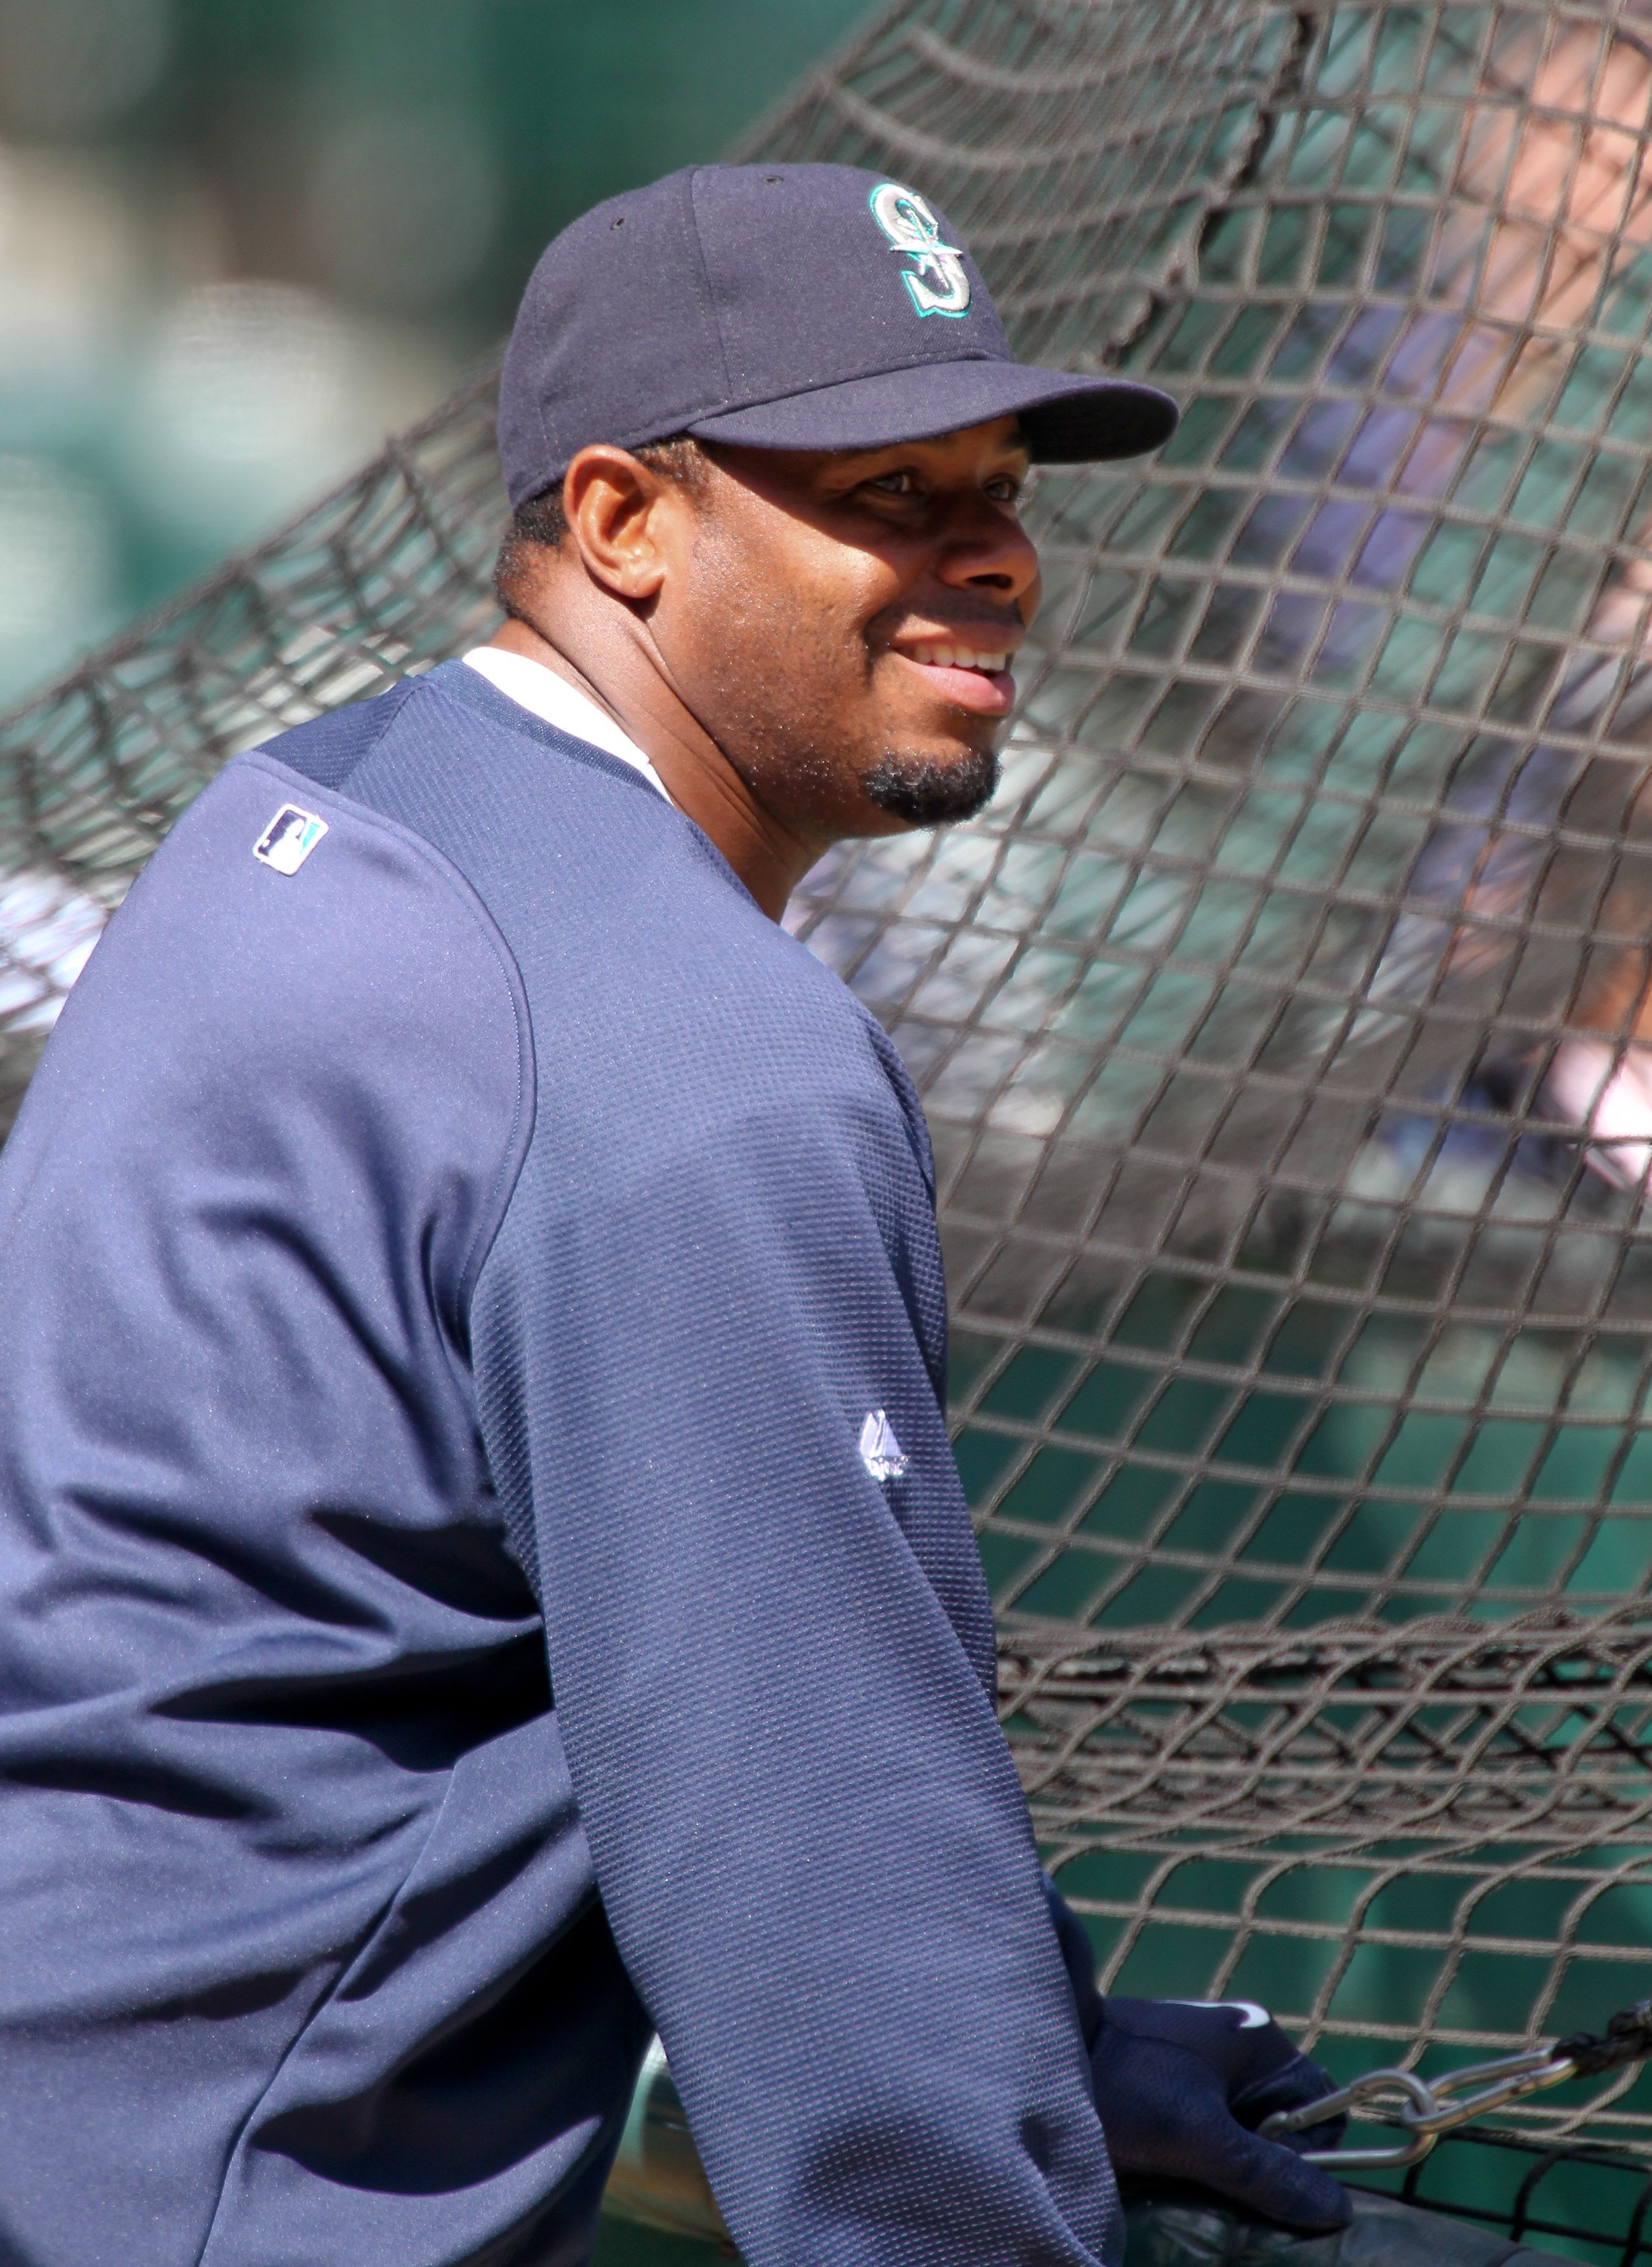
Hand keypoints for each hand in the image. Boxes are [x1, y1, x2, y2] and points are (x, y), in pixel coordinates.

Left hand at [1087, 1997, 1350, 2232]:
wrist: (1042, 2052)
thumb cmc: (1122, 2085)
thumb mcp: (1198, 2137)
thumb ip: (1266, 2172)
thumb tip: (1338, 2208)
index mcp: (1256, 2039)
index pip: (1322, 2106)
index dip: (1308, 2153)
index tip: (1266, 2179)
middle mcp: (1237, 2044)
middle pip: (1284, 2124)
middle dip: (1267, 2166)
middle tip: (1230, 2193)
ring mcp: (1203, 2061)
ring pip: (1246, 2131)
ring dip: (1232, 2168)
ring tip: (1197, 2185)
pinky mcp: (1173, 2081)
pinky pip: (1212, 2128)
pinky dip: (1203, 2157)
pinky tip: (1176, 2174)